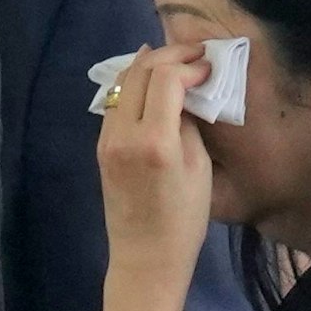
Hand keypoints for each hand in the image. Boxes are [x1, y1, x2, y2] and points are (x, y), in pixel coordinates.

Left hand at [97, 44, 213, 278]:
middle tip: (194, 52)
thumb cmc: (183, 220)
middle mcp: (123, 134)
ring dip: (148, 64)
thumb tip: (184, 93)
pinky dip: (134, 84)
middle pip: (141, 73)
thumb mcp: (199, 168)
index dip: (189, 65)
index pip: (166, 79)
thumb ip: (188, 123)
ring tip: (173, 57)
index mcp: (155, 141)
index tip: (209, 66)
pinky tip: (149, 79)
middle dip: (169, 55)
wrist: (144, 257)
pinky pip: (115, 103)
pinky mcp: (101, 146)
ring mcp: (106, 139)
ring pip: (123, 83)